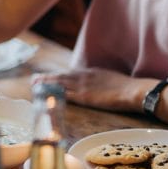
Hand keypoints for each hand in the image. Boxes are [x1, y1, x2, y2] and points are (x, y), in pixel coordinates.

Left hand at [34, 69, 156, 112]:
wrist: (133, 90)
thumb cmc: (127, 88)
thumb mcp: (110, 79)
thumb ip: (100, 81)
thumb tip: (97, 86)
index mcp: (90, 73)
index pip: (70, 74)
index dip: (58, 76)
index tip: (48, 77)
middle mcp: (83, 77)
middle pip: (61, 77)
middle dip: (47, 78)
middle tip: (34, 79)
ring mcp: (82, 86)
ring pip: (59, 83)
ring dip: (46, 84)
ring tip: (34, 84)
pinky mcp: (83, 96)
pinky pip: (64, 93)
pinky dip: (53, 92)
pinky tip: (45, 93)